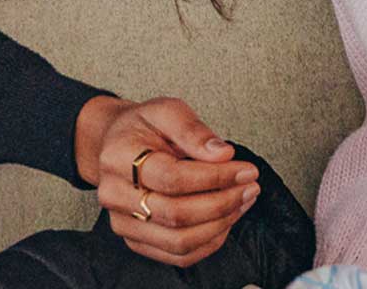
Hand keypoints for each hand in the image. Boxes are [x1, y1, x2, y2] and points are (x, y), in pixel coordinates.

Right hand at [76, 96, 260, 267]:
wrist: (117, 144)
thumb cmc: (143, 127)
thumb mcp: (168, 111)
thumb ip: (194, 130)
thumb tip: (222, 153)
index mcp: (120, 158)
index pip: (173, 178)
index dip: (216, 177)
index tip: (246, 170)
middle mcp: (115, 195)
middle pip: (176, 214)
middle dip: (223, 203)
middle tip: (250, 187)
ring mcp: (123, 222)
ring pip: (178, 241)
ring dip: (220, 224)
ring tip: (243, 201)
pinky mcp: (136, 240)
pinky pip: (176, 255)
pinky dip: (208, 243)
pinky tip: (226, 220)